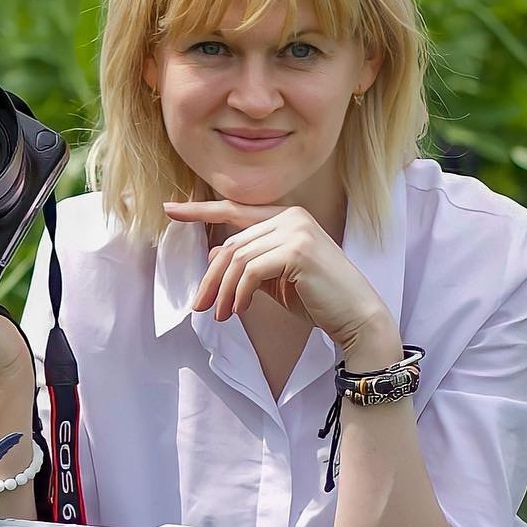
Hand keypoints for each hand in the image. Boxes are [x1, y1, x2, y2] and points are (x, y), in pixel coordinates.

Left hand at [162, 198, 385, 347]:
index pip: (235, 211)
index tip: (170, 210)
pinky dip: (239, 293)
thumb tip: (213, 255)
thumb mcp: (274, 279)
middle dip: (211, 278)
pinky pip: (250, 271)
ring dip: (222, 291)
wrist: (356, 316)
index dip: (200, 211)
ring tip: (219, 315)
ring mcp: (296, 230)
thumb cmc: (317, 299)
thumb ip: (247, 263)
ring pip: (238, 258)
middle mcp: (292, 216)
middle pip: (232, 244)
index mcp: (287, 217)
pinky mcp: (297, 250)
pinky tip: (238, 310)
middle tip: (199, 306)